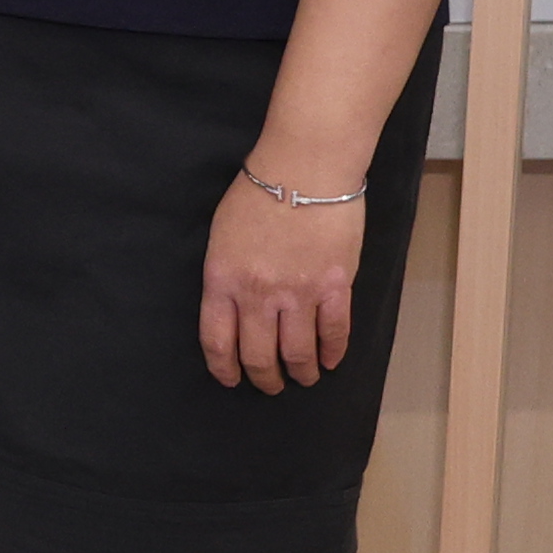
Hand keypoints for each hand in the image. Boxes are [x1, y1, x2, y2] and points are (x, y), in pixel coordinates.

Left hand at [200, 169, 366, 391]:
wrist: (306, 167)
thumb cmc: (259, 192)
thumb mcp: (222, 236)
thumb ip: (226, 275)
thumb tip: (233, 308)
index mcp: (223, 279)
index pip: (217, 340)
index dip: (224, 368)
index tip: (231, 379)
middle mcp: (258, 294)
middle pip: (259, 356)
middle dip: (265, 379)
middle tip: (271, 385)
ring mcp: (299, 293)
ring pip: (298, 353)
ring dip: (301, 372)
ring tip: (303, 377)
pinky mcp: (335, 287)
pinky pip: (334, 333)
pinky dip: (333, 353)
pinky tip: (330, 361)